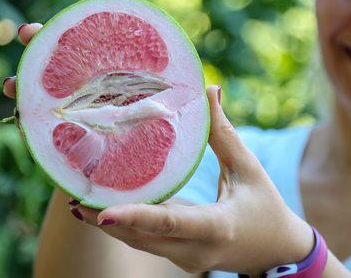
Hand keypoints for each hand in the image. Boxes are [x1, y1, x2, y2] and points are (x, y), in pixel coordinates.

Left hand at [3, 0, 314, 275]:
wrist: (277, 252)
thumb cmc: (267, 207)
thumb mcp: (248, 169)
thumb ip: (224, 132)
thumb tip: (210, 90)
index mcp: (216, 226)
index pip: (170, 222)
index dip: (135, 217)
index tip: (102, 212)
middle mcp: (195, 250)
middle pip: (142, 236)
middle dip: (105, 219)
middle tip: (73, 194)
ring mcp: (186, 259)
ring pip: (139, 243)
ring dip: (110, 225)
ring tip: (78, 200)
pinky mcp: (180, 258)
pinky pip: (147, 243)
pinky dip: (126, 227)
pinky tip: (105, 209)